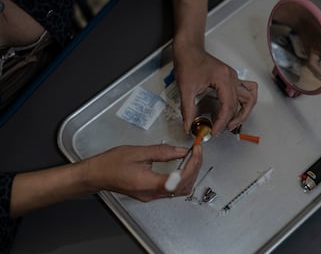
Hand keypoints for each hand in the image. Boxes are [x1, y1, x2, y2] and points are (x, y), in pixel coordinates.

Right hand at [85, 144, 201, 200]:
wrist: (96, 175)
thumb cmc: (111, 164)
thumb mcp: (138, 152)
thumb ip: (162, 152)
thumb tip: (181, 151)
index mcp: (148, 184)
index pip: (179, 179)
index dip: (192, 165)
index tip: (196, 151)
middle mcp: (152, 194)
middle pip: (183, 187)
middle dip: (195, 168)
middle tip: (197, 152)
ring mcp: (151, 196)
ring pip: (179, 190)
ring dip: (189, 174)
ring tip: (192, 157)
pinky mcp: (150, 194)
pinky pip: (172, 190)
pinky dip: (181, 178)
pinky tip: (182, 166)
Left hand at [173, 45, 257, 134]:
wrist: (188, 49)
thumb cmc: (188, 61)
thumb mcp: (185, 88)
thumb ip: (188, 110)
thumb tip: (188, 126)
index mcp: (223, 79)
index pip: (228, 106)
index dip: (222, 122)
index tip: (214, 131)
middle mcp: (232, 77)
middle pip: (239, 104)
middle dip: (230, 120)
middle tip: (219, 130)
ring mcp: (233, 77)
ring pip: (248, 99)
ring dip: (243, 113)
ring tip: (232, 123)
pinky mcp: (231, 78)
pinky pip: (247, 91)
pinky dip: (245, 103)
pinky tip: (237, 110)